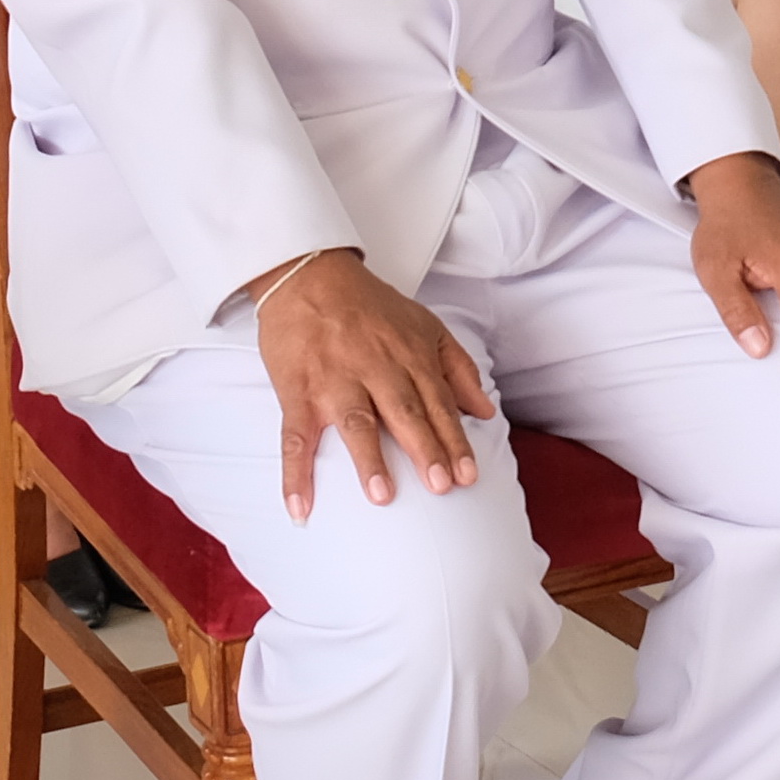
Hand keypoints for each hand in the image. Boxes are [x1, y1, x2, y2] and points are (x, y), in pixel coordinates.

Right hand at [255, 249, 494, 519]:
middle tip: (441, 487)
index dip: (454, 439)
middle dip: (425, 449)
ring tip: (382, 494)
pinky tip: (301, 506)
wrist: (309, 273)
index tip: (469, 475)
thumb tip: (485, 411)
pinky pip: (294, 436)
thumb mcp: (424, 325)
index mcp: (409, 354)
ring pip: (355, 420)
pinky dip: (295, 472)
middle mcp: (374, 366)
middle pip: (404, 411)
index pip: (437, 402)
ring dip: (368, 458)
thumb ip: (457, 368)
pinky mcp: (296, 389)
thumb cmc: (369, 306)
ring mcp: (333, 379)